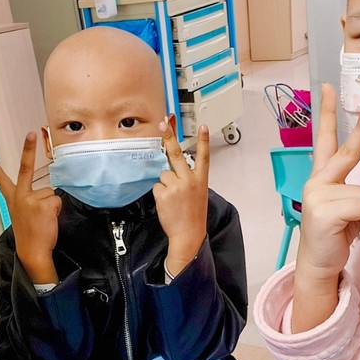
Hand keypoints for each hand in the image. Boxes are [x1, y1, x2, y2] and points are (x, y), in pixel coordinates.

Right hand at [0, 135, 61, 284]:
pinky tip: (49, 221)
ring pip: (51, 193)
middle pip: (25, 168)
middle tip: (31, 132)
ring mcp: (32, 199)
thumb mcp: (23, 216)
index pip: (2, 180)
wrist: (32, 252)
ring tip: (44, 220)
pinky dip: (57, 210)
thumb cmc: (30, 236)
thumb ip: (31, 201)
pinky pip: (57, 200)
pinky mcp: (44, 204)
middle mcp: (20, 196)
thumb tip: (49, 194)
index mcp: (13, 199)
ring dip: (52, 205)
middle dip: (28, 148)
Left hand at [153, 121, 209, 277]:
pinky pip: (156, 186)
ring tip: (172, 199)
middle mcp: (189, 180)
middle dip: (168, 137)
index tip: (203, 126)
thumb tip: (172, 168)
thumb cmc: (193, 216)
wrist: (189, 235)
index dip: (203, 140)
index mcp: (200, 180)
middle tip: (163, 124)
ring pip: (163, 174)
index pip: (203, 156)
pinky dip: (159, 194)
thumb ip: (188, 179)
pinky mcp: (164, 194)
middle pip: (176, 154)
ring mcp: (176, 186)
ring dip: (164, 184)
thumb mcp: (198, 194)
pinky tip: (167, 203)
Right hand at [290, 84, 359, 332]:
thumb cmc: (338, 234)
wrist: (319, 264)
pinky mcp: (324, 211)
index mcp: (323, 177)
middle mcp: (317, 181)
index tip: (328, 87)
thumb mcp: (354, 209)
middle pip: (346, 150)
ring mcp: (318, 195)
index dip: (328, 114)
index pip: (327, 140)